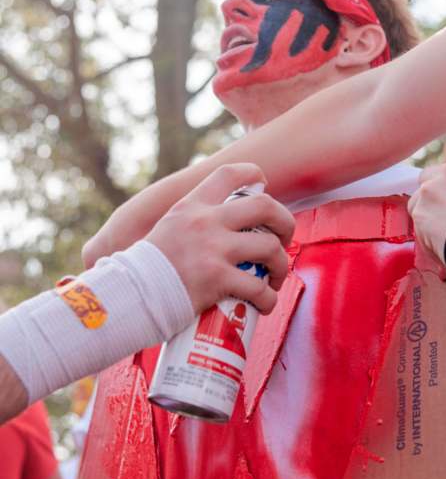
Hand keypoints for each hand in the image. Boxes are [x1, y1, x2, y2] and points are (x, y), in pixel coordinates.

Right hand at [145, 164, 294, 314]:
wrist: (128, 295)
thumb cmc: (146, 270)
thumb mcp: (167, 230)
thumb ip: (191, 225)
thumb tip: (217, 230)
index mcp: (191, 206)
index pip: (228, 174)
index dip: (253, 174)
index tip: (264, 187)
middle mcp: (205, 221)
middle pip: (265, 206)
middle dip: (285, 222)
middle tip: (284, 239)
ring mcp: (213, 249)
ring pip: (270, 248)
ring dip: (281, 265)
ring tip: (275, 278)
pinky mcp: (217, 279)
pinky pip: (258, 288)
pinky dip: (268, 298)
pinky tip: (265, 303)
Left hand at [408, 155, 445, 262]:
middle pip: (426, 178)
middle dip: (431, 194)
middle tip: (442, 213)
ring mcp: (429, 190)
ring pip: (417, 201)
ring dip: (425, 214)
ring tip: (443, 232)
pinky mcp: (419, 212)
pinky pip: (416, 222)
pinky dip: (424, 232)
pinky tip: (439, 241)